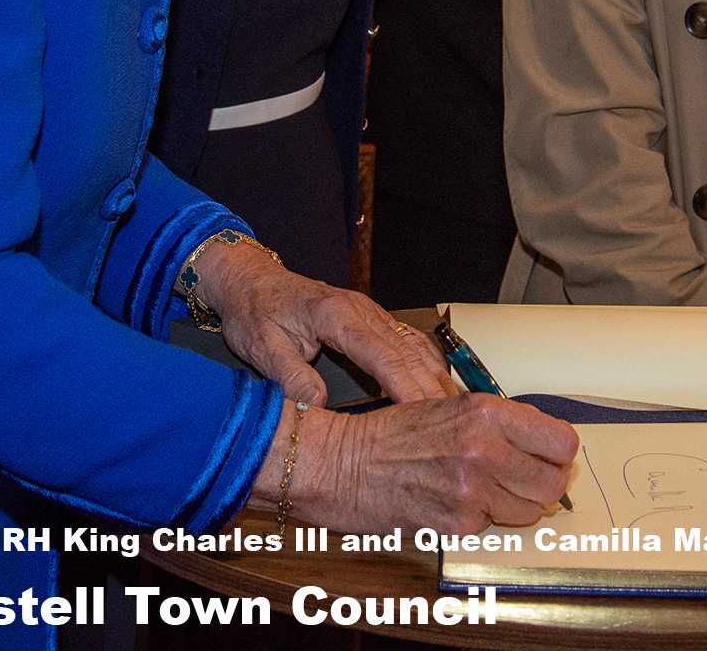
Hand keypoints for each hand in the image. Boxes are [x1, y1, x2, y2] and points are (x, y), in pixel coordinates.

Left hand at [191, 238, 452, 405]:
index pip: (383, 356)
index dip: (406, 388)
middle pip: (409, 352)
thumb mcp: (262, 347)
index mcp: (336, 315)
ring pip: (415, 346)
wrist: (252, 281)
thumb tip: (318, 408)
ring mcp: (371, 312)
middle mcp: (362, 310)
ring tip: (454, 414)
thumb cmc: (256, 312)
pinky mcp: (373, 319)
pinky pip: (410, 342)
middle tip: (451, 426)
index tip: (423, 417)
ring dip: (436, 378)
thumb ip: (292, 377)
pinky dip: (428, 366)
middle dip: (431, 389)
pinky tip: (438, 388)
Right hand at [256, 393, 580, 534]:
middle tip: (524, 476)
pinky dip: (485, 517)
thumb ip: (500, 422)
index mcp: (486, 413)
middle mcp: (484, 450)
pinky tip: (460, 499)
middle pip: (553, 482)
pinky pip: (495, 526)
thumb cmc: (393, 433)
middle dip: (543, 482)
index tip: (548, 454)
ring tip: (487, 487)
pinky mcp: (458, 523)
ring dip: (517, 503)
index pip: (562, 442)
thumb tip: (543, 440)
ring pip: (531, 510)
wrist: (345, 462)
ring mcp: (472, 490)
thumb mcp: (450, 405)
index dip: (557, 452)